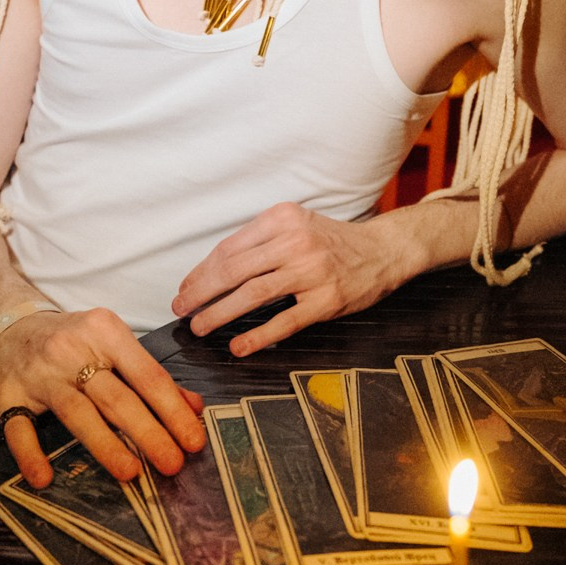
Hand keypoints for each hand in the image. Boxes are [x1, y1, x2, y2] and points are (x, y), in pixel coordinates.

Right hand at [0, 307, 205, 489]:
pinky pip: (18, 427)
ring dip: (105, 444)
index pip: (147, 374)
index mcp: (105, 331)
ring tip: (131, 472)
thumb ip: (150, 375)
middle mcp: (71, 350)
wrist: (10, 326)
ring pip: (77, 412)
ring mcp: (39, 373)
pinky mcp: (7, 395)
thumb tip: (194, 407)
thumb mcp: (112, 343)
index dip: (172, 410)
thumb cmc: (73, 341)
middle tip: (172, 463)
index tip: (193, 440)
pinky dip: (30, 454)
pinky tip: (44, 477)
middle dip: (149, 432)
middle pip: (116, 397)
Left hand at [172, 203, 405, 355]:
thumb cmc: (332, 241)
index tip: (185, 288)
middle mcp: (295, 241)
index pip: (229, 248)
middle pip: (234, 270)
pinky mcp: (327, 300)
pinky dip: (257, 336)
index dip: (201, 271)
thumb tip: (212, 271)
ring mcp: (312, 271)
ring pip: (253, 294)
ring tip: (200, 327)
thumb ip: (260, 241)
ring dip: (220, 313)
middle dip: (201, 292)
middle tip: (181, 309)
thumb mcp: (296, 225)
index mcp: (282, 218)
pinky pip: (284, 321)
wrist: (384, 250)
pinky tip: (238, 347)